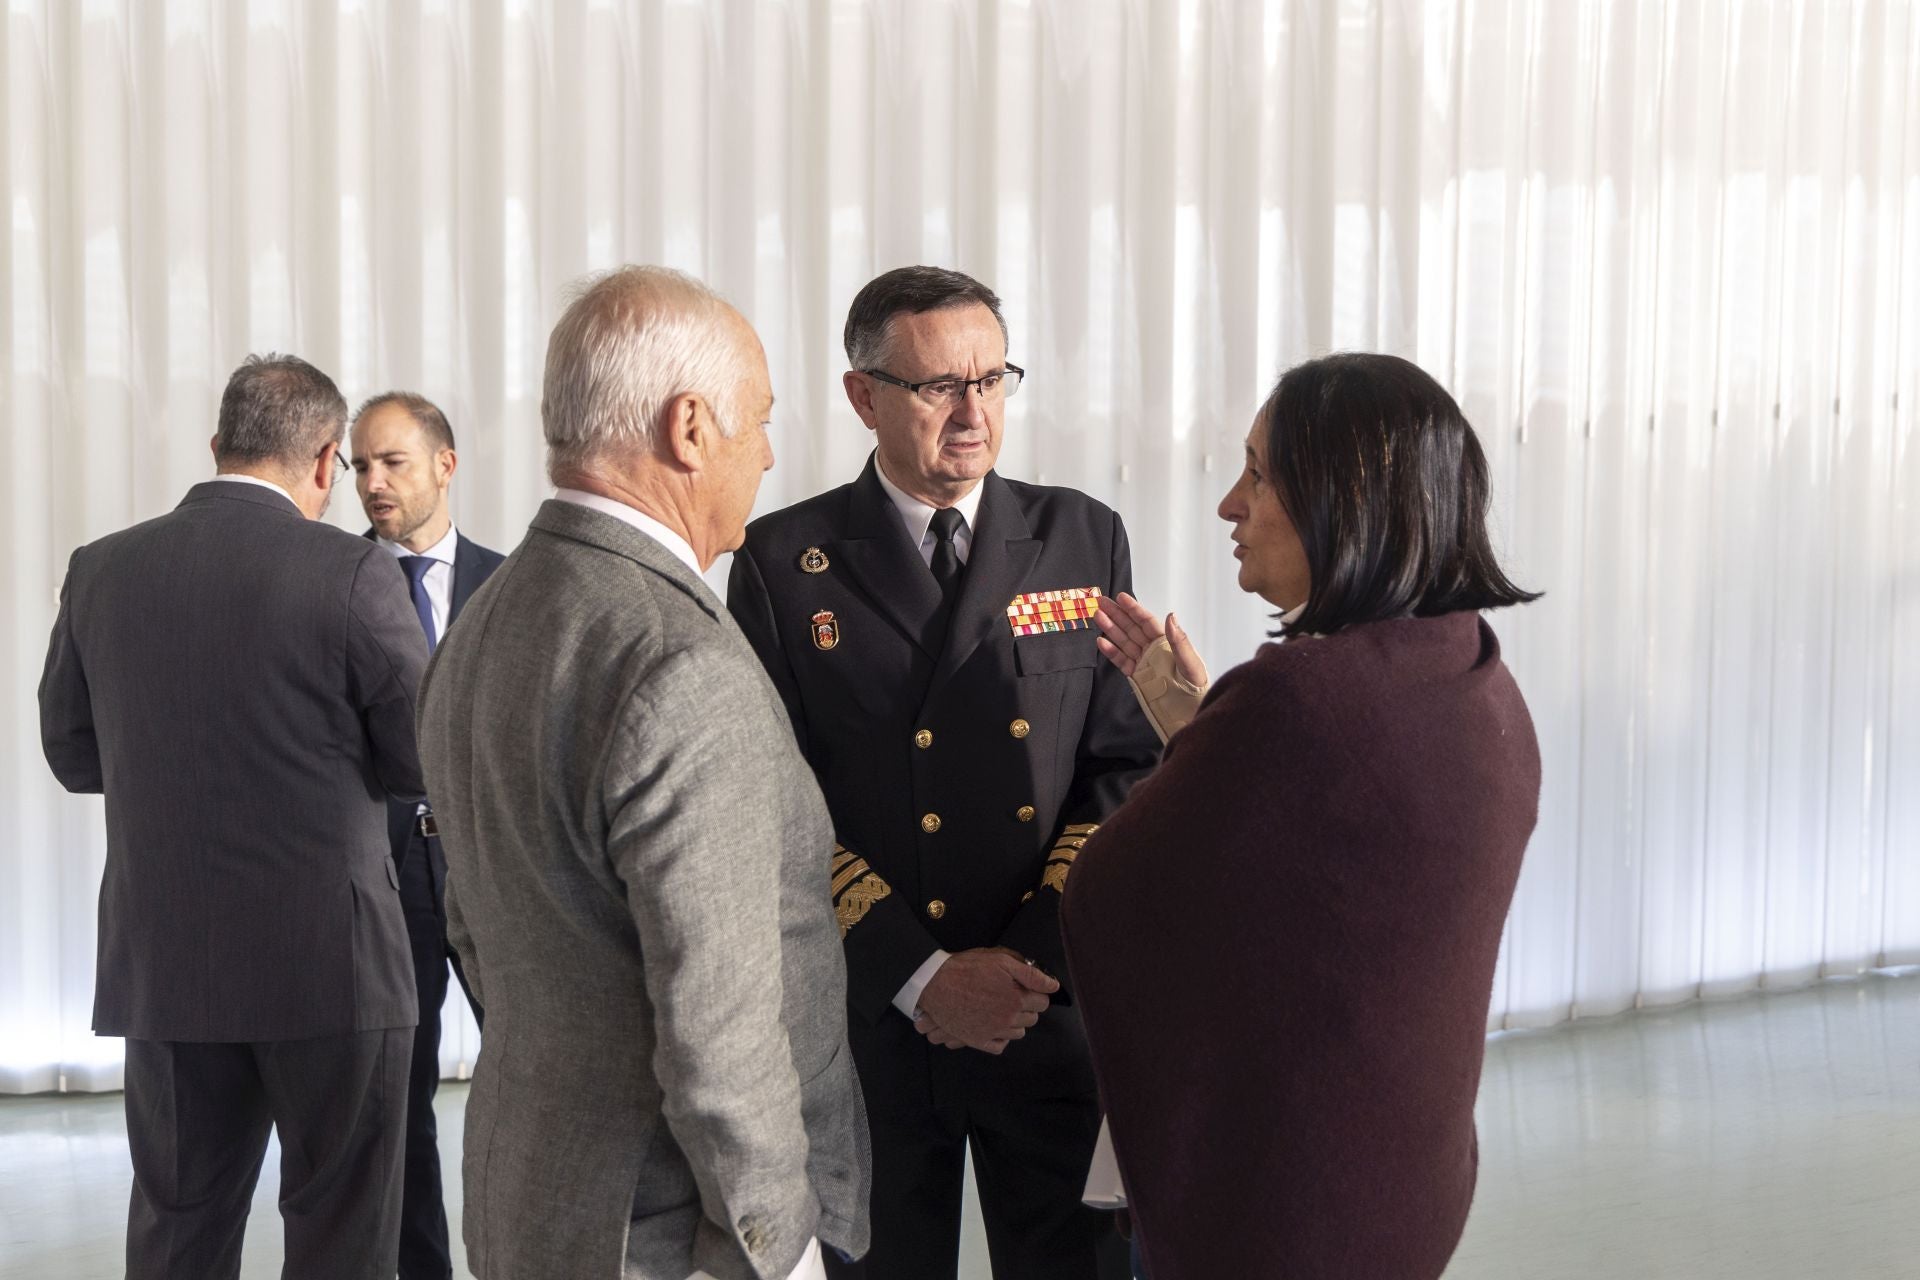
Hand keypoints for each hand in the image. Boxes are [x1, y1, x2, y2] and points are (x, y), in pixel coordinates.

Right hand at [913, 948, 1057, 1053]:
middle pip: (1032, 1019)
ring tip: (1002, 1009)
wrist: (935, 983)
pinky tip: (994, 1025)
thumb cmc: (967, 968)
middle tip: (1012, 995)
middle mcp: (1008, 1019)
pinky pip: (1000, 1046)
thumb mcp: (1001, 960)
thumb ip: (1030, 973)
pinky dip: (1001, 1038)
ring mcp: (993, 1032)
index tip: (1027, 988)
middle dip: (1027, 1007)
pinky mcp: (978, 1040)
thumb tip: (1052, 985)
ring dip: (1015, 1022)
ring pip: (1018, 1033)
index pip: (1043, 1002)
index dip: (1036, 992)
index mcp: (1017, 998)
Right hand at [1095, 592, 1206, 688]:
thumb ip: (1179, 641)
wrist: (1190, 710)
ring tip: (1097, 616)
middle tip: (1101, 601)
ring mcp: (1143, 661)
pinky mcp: (1136, 675)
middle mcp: (1152, 649)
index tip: (1121, 597)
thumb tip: (1171, 616)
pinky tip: (1101, 641)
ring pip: (1123, 641)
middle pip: (1131, 628)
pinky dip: (1111, 651)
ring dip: (1110, 629)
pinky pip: (1121, 661)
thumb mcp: (1190, 662)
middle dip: (1116, 614)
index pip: (1147, 622)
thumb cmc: (1195, 685)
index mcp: (1166, 642)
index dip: (1134, 609)